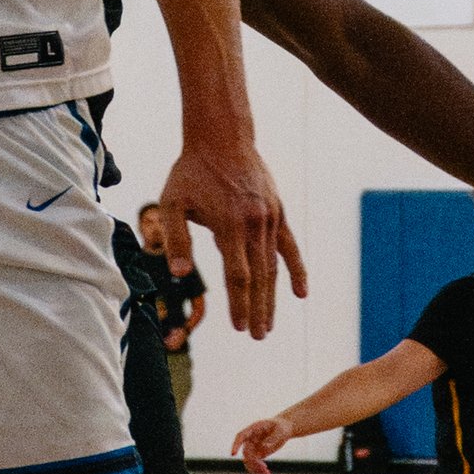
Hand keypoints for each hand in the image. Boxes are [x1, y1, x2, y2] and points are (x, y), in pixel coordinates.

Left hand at [153, 133, 304, 335]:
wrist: (221, 138)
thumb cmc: (191, 172)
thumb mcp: (172, 203)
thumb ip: (175, 239)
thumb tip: (177, 275)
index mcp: (228, 226)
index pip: (237, 275)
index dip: (239, 304)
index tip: (240, 328)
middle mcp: (253, 225)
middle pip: (259, 277)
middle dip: (258, 309)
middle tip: (258, 336)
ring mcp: (269, 219)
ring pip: (274, 266)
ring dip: (273, 297)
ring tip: (270, 324)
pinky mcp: (278, 212)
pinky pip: (290, 247)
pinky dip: (297, 270)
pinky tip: (302, 293)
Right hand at [233, 414, 294, 473]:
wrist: (284, 430)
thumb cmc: (281, 427)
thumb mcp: (280, 431)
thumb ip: (273, 438)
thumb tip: (265, 446)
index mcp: (253, 429)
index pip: (240, 436)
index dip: (235, 445)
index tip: (233, 454)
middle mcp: (250, 439)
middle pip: (246, 453)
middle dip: (253, 462)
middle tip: (265, 468)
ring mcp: (252, 447)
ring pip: (248, 461)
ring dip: (255, 469)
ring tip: (267, 473)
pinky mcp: (257, 455)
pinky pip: (253, 464)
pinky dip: (258, 470)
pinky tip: (267, 473)